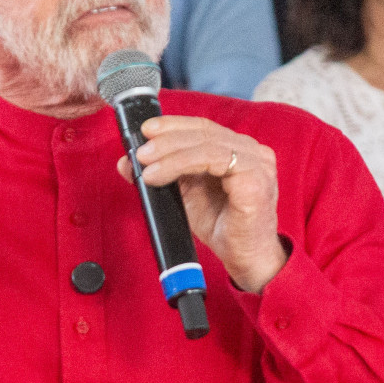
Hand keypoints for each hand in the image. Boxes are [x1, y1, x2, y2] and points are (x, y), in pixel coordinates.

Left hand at [116, 116, 286, 292]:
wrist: (245, 257)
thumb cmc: (221, 225)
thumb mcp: (184, 195)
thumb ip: (161, 173)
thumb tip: (126, 162)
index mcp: (237, 149)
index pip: (203, 127)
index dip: (173, 125)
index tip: (146, 130)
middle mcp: (251, 151)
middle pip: (204, 132)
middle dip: (166, 140)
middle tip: (141, 153)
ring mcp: (257, 163)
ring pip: (206, 144)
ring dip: (170, 154)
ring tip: (147, 169)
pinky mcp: (255, 180)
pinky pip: (214, 161)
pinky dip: (182, 164)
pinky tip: (163, 175)